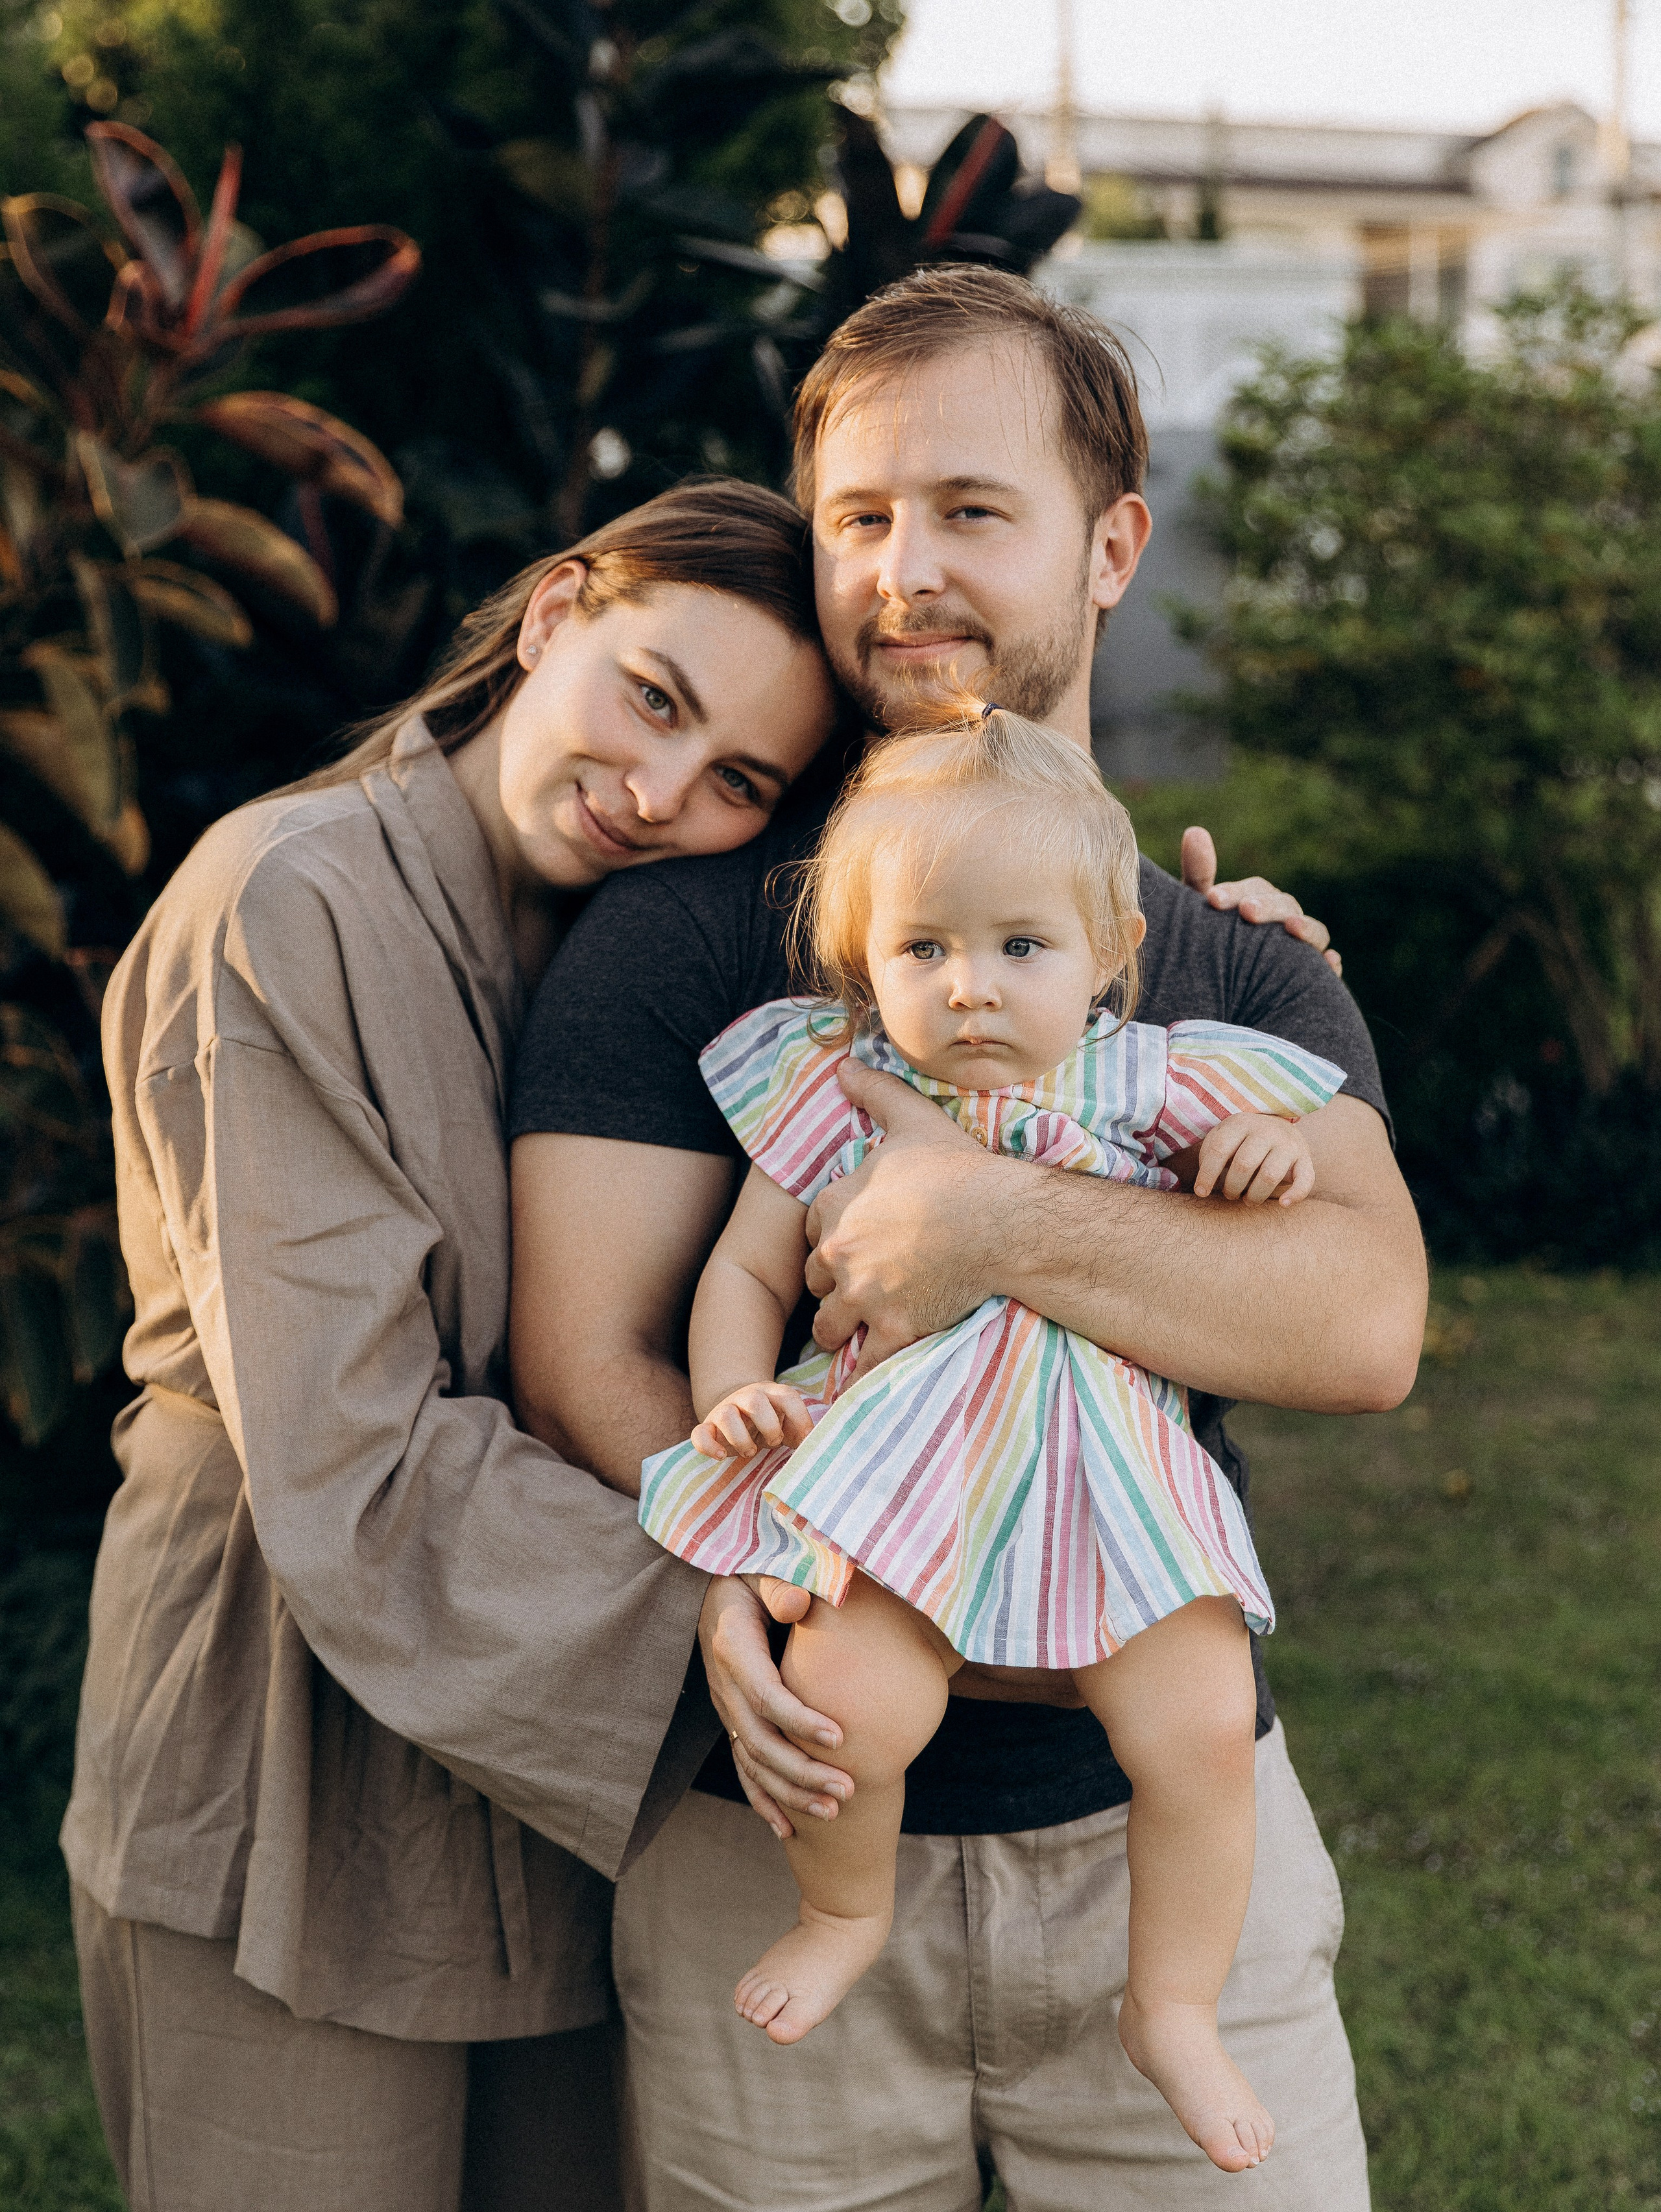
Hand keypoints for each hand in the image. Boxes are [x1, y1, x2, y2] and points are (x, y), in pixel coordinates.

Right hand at [691, 1381, 811, 1458]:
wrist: (735, 1412)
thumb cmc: (767, 1423)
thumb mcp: (785, 1424)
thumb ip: (799, 1432)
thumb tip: (812, 1445)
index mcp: (770, 1393)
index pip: (787, 1397)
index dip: (800, 1418)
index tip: (806, 1439)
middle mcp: (745, 1397)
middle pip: (755, 1401)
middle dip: (769, 1426)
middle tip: (773, 1443)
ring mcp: (723, 1410)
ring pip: (726, 1415)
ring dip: (741, 1438)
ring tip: (750, 1451)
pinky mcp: (707, 1426)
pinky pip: (700, 1433)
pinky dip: (709, 1446)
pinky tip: (721, 1457)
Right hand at [697, 1576, 852, 1839]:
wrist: (720, 1582)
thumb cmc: (755, 1570)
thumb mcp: (763, 1566)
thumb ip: (779, 1585)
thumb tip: (797, 1603)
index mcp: (733, 1646)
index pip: (766, 1695)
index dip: (800, 1721)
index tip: (841, 1738)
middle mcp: (724, 1684)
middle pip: (759, 1741)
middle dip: (802, 1771)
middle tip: (847, 1789)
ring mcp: (726, 1705)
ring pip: (752, 1762)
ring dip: (790, 1792)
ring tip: (833, 1811)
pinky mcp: (732, 1718)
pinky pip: (743, 1766)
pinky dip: (763, 1800)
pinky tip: (788, 1829)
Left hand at [804, 1059, 1006, 1374]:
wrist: (1003, 1218)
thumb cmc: (958, 1168)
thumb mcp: (912, 1119)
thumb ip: (873, 1091)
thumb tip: (842, 1065)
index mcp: (835, 1204)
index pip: (811, 1231)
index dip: (831, 1238)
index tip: (854, 1244)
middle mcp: (838, 1252)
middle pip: (815, 1280)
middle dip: (833, 1285)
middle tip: (859, 1288)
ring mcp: (863, 1294)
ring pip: (829, 1326)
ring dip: (841, 1328)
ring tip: (860, 1330)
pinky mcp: (893, 1329)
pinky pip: (865, 1362)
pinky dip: (865, 1371)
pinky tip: (869, 1373)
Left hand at [1181, 826, 1341, 978]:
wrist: (1210, 1000)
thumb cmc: (1202, 952)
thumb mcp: (1194, 918)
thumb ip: (1198, 877)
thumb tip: (1195, 830)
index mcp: (1257, 904)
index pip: (1255, 889)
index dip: (1237, 891)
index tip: (1212, 899)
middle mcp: (1282, 924)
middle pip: (1285, 906)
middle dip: (1268, 907)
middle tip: (1247, 912)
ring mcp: (1299, 952)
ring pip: (1314, 932)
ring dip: (1307, 928)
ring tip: (1292, 928)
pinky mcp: (1311, 982)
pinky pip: (1328, 973)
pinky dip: (1331, 965)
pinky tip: (1330, 962)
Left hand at [1194, 1113, 1314, 1205]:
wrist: (1279, 1126)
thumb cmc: (1242, 1140)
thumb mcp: (1223, 1137)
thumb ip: (1209, 1154)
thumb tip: (1204, 1184)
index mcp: (1241, 1123)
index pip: (1219, 1149)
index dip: (1207, 1174)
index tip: (1201, 1192)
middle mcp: (1266, 1130)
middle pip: (1244, 1165)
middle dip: (1232, 1187)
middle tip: (1230, 1194)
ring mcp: (1288, 1143)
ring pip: (1269, 1176)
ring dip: (1255, 1196)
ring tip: (1247, 1200)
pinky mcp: (1305, 1158)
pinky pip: (1305, 1180)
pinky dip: (1295, 1195)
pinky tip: (1282, 1204)